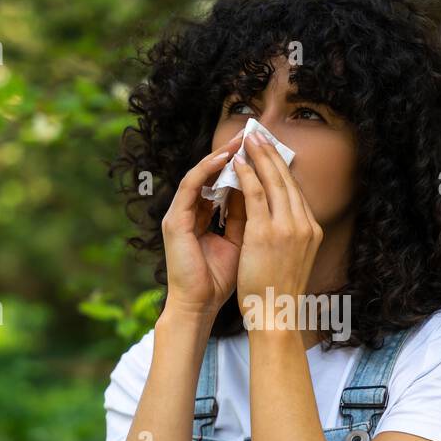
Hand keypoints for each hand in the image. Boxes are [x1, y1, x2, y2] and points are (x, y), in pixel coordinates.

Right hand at [161, 130, 247, 316]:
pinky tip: (223, 158)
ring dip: (219, 156)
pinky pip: (190, 187)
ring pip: (200, 175)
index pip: (224, 184)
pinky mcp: (174, 220)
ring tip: (240, 141)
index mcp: (204, 218)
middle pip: (212, 175)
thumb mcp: (242, 243)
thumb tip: (266, 196)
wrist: (200, 305)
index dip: (243, 168)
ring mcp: (179, 215)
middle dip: (233, 154)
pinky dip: (206, 170)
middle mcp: (190, 212)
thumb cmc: (221, 280)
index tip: (263, 152)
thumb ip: (249, 219)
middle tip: (252, 135)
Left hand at [231, 133, 323, 325]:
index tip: (271, 151)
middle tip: (259, 135)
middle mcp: (304, 224)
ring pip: (273, 181)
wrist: (276, 315)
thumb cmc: (278, 292)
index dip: (282, 168)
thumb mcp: (293, 258)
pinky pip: (256, 195)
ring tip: (248, 140)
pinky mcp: (267, 232)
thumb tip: (280, 218)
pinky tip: (238, 164)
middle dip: (272, 154)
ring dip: (260, 157)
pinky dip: (247, 176)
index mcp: (311, 230)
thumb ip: (290, 236)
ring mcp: (288, 227)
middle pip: (287, 179)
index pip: (295, 190)